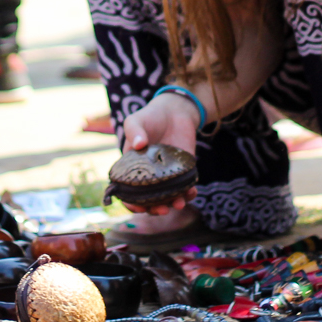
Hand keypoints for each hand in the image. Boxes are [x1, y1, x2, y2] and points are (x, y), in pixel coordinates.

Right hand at [117, 92, 200, 214]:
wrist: (174, 111)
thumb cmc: (150, 117)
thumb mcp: (136, 120)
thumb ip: (134, 131)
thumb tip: (139, 144)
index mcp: (133, 169)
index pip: (130, 193)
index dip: (132, 204)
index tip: (138, 208)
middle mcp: (150, 177)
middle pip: (150, 201)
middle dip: (155, 209)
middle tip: (161, 209)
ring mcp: (167, 176)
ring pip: (169, 198)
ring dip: (173, 204)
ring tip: (178, 204)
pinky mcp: (184, 172)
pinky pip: (186, 188)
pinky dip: (189, 193)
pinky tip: (192, 193)